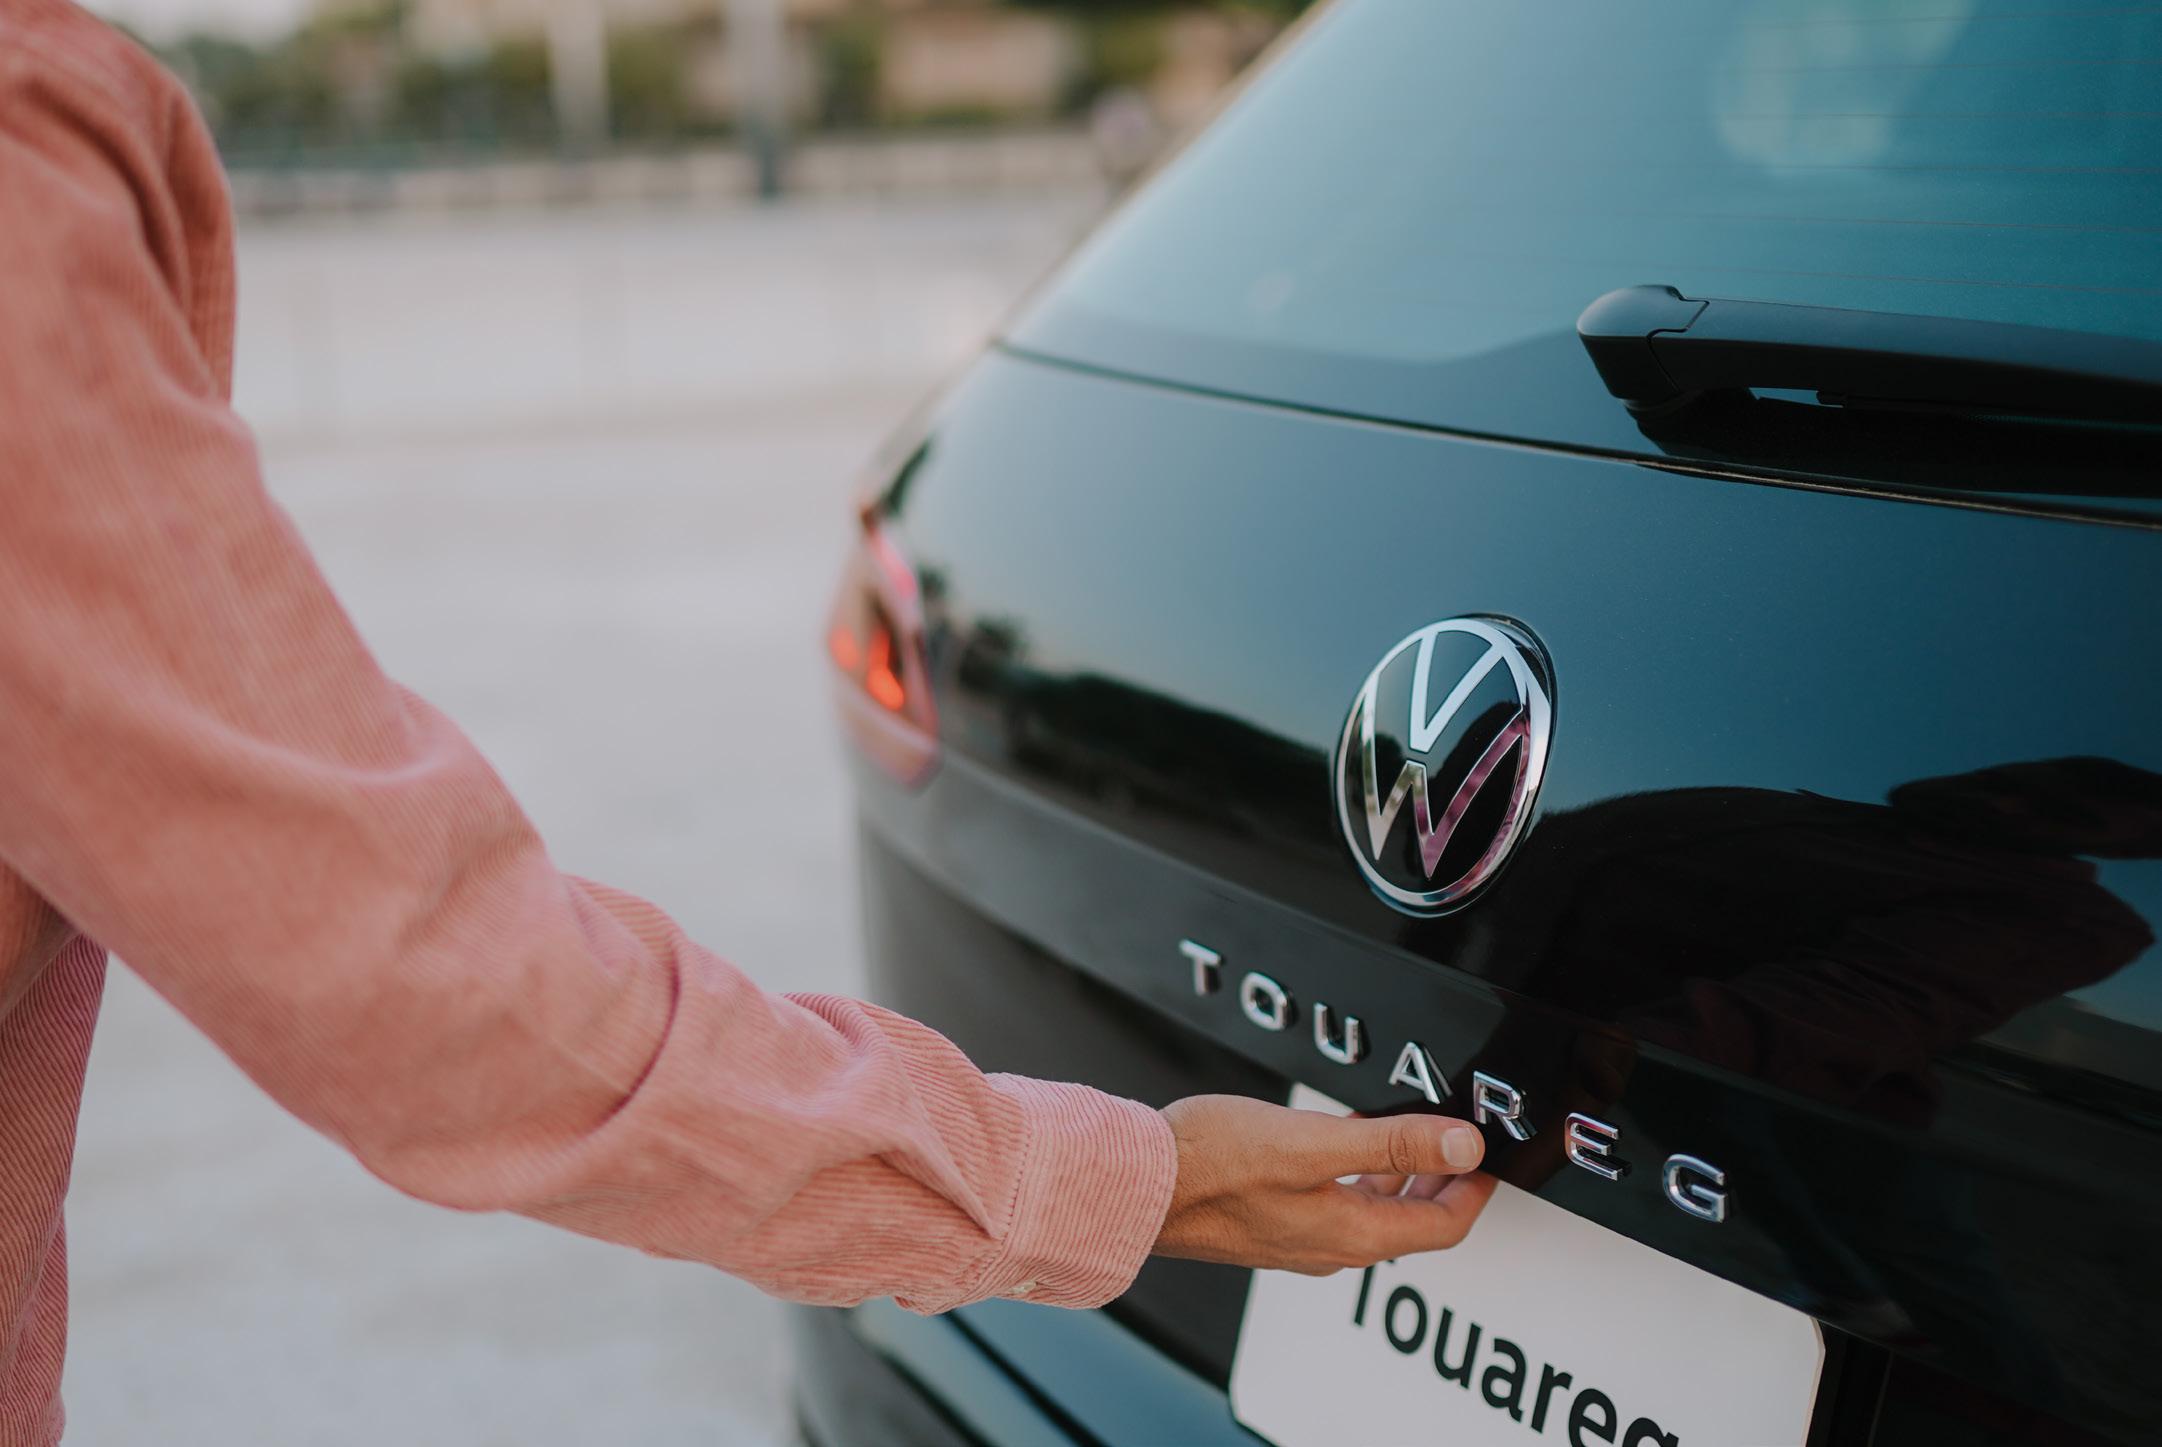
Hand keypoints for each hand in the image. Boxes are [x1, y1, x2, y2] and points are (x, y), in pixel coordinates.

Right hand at [1153, 1094, 1497, 1274]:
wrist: (1138, 1185)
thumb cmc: (1209, 1164)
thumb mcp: (1314, 1141)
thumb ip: (1392, 1140)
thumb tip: (1463, 1145)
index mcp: (1352, 1233)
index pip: (1442, 1225)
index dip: (1475, 1190)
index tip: (1492, 1160)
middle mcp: (1330, 1247)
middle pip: (1412, 1223)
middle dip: (1446, 1184)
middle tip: (1465, 1148)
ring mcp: (1300, 1240)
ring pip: (1374, 1214)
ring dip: (1403, 1178)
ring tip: (1417, 1140)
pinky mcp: (1272, 1225)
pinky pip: (1336, 1207)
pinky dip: (1360, 1178)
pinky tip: (1346, 1146)